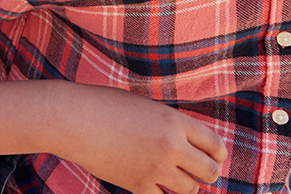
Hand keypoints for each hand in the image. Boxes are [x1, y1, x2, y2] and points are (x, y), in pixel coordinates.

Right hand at [57, 86, 226, 193]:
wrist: (72, 118)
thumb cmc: (104, 105)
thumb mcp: (145, 107)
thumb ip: (169, 125)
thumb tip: (190, 146)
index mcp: (174, 121)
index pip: (215, 145)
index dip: (218, 155)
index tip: (214, 158)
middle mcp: (170, 145)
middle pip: (209, 172)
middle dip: (206, 173)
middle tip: (196, 172)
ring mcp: (154, 167)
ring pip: (189, 190)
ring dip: (185, 186)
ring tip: (174, 178)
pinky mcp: (137, 184)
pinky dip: (159, 193)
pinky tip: (152, 185)